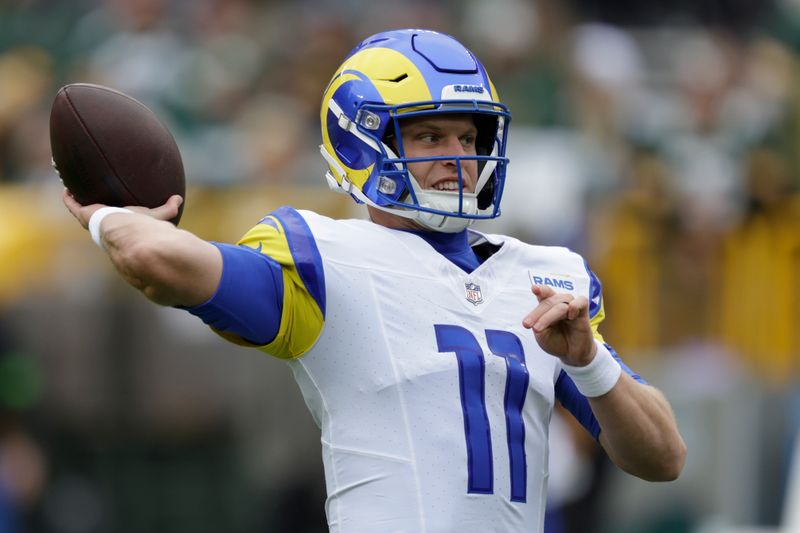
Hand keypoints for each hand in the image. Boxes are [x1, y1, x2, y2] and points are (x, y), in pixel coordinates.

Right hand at [63, 189, 182, 228]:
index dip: (112, 212)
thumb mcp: (156, 215)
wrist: (126, 232)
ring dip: (78, 198)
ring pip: (82, 208)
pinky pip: (72, 205)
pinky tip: (66, 188)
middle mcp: (105, 223)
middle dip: (93, 205)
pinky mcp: (84, 215)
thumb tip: (179, 199)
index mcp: (121, 224)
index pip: (116, 219)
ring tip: (74, 186)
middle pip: (97, 213)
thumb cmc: (142, 225)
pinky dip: (68, 197)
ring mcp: (93, 219)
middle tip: (89, 192)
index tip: (110, 203)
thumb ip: (168, 209)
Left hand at [522, 284, 595, 365]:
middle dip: (537, 313)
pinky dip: (575, 306)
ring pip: (560, 305)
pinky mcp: (583, 312)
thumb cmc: (556, 342)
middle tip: (527, 325)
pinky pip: (581, 301)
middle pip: (548, 302)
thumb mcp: (542, 335)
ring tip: (538, 329)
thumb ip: (539, 324)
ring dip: (548, 316)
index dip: (540, 290)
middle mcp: (559, 303)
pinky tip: (570, 316)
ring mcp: (571, 307)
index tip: (534, 288)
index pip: (544, 294)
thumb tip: (540, 318)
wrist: (571, 355)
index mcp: (547, 307)